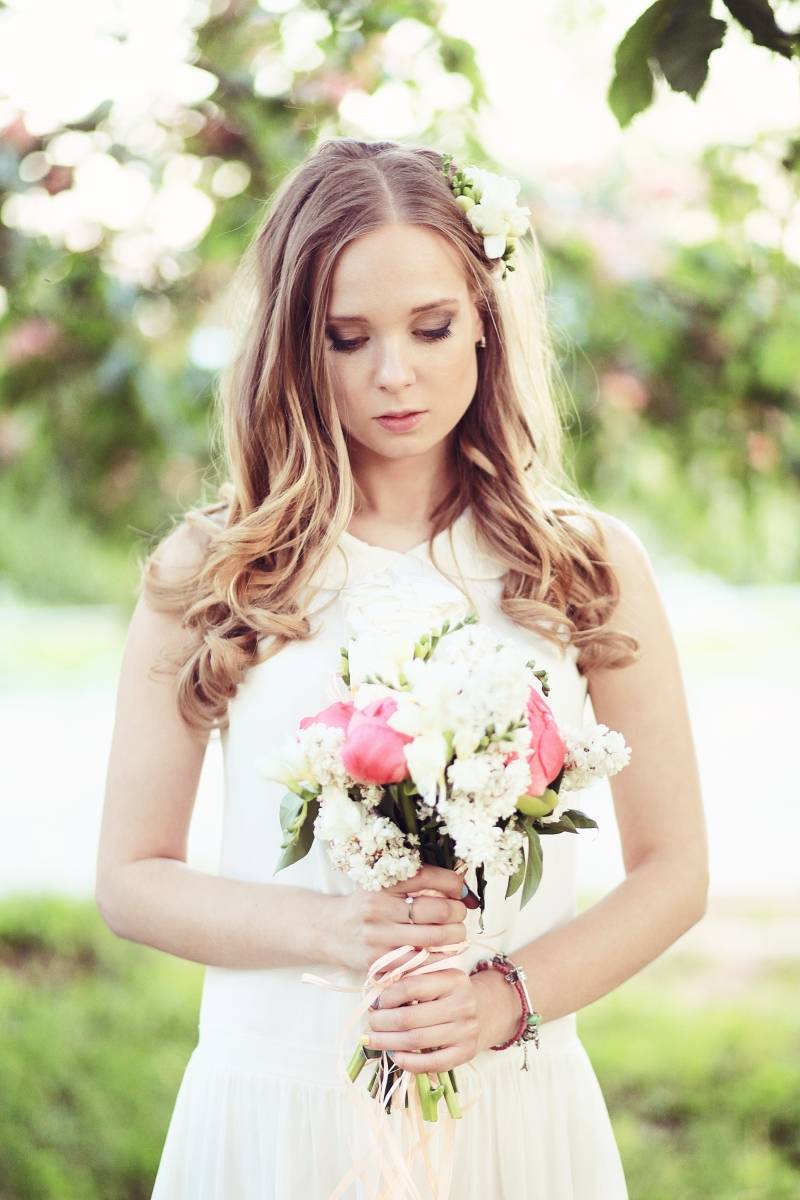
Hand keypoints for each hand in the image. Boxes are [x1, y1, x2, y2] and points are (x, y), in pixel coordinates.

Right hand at [327, 864, 470, 975]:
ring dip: (455, 935)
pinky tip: (444, 951)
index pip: (428, 877)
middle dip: (458, 912)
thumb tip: (463, 886)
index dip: (453, 883)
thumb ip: (418, 880)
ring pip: (435, 938)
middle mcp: (379, 908)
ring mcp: (379, 938)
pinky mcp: (379, 962)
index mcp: (381, 882)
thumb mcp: (383, 882)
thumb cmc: (365, 903)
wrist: (329, 930)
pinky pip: (422, 962)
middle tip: (459, 913)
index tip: (460, 889)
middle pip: (438, 910)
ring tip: (456, 932)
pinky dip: (440, 957)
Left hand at [363, 959, 521, 1074]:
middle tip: (371, 1023)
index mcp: (453, 979)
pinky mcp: (466, 1053)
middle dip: (383, 1022)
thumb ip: (410, 979)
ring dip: (388, 1042)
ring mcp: (466, 1030)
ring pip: (417, 1041)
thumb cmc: (449, 992)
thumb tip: (374, 997)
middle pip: (410, 1018)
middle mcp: (463, 1004)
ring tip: (374, 1040)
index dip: (387, 997)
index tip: (376, 1002)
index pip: (411, 987)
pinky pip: (432, 1063)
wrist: (486, 1010)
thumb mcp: (436, 976)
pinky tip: (395, 1056)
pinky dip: (408, 1062)